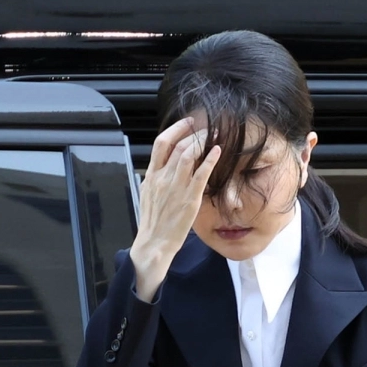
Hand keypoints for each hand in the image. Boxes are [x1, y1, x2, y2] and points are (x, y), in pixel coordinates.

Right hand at [129, 117, 220, 300]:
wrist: (153, 243)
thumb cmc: (153, 222)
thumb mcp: (147, 195)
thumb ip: (155, 179)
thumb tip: (161, 168)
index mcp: (151, 175)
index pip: (161, 143)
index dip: (176, 128)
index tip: (188, 123)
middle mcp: (163, 178)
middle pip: (179, 145)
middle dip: (195, 133)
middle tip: (208, 128)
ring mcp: (176, 187)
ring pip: (189, 154)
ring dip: (203, 142)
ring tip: (214, 135)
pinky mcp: (189, 199)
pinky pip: (201, 174)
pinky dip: (210, 159)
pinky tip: (218, 151)